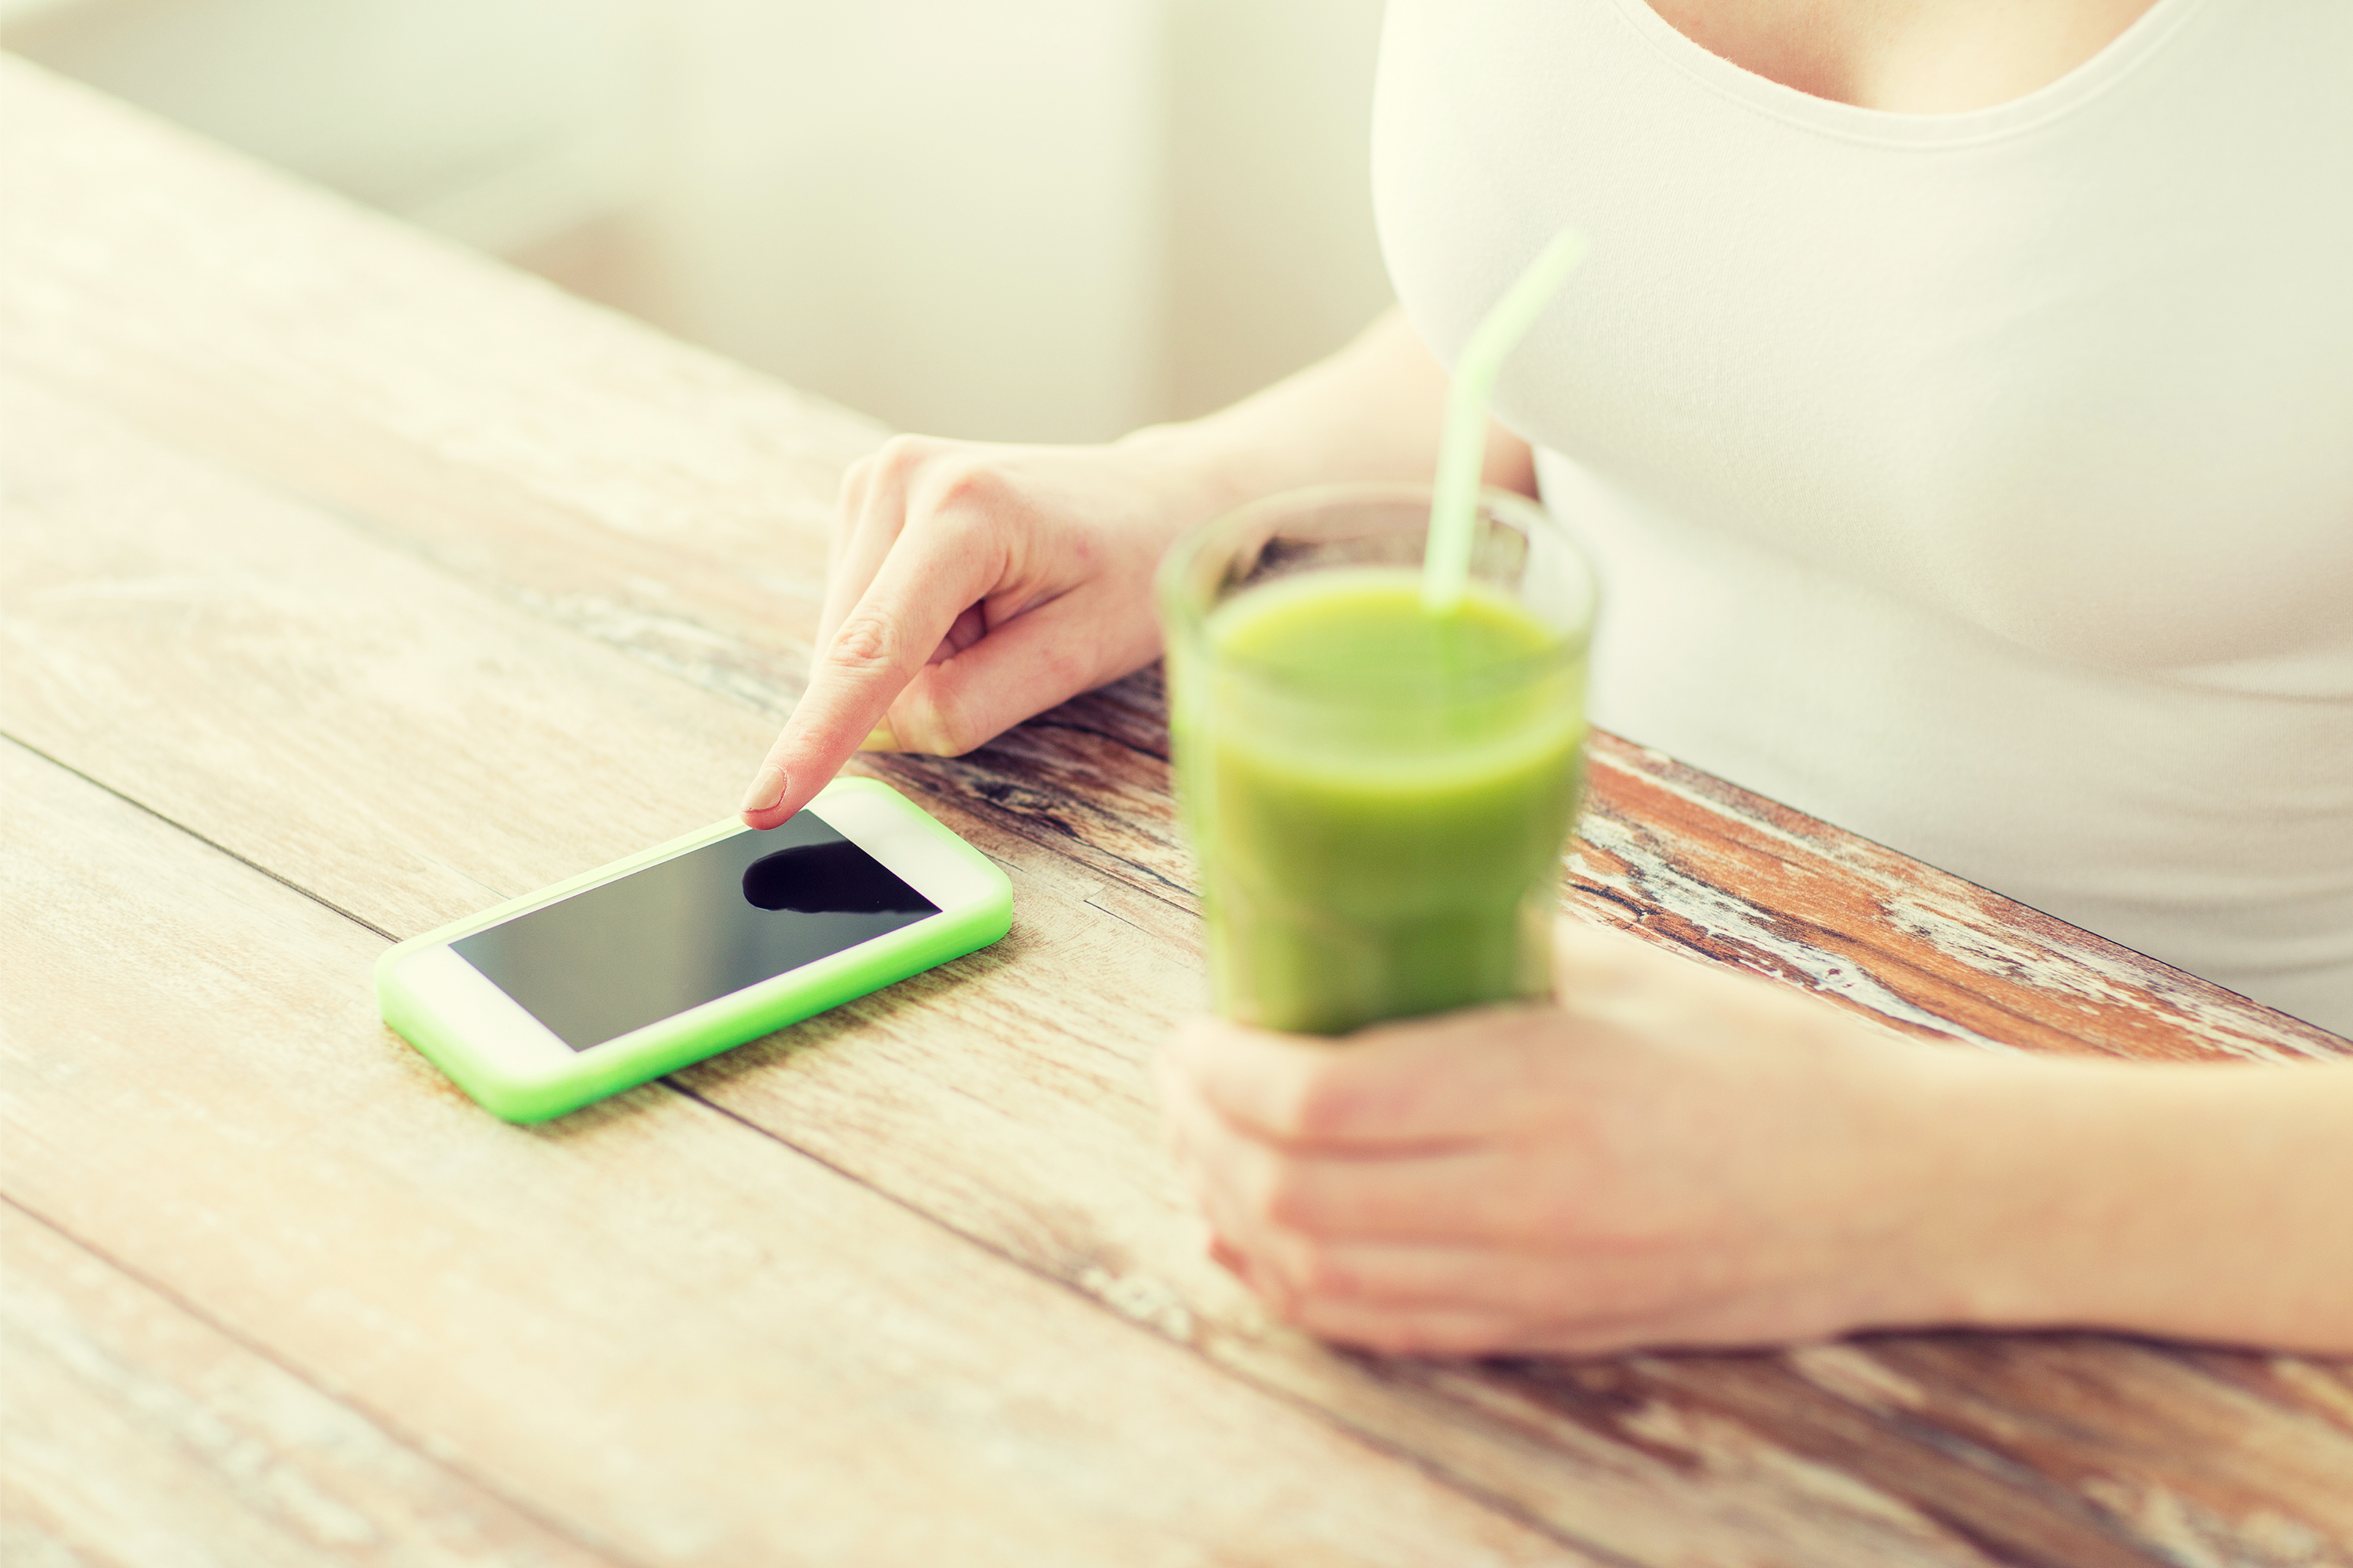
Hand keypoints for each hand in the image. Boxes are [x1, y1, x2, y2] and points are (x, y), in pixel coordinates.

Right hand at [740, 432, 1224, 826]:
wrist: (1156, 503)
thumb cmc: (1135, 571)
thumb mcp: (1077, 655)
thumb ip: (971, 704)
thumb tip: (876, 733)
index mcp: (963, 508)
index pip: (871, 650)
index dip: (816, 736)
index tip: (765, 804)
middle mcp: (900, 479)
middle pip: (853, 656)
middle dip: (916, 688)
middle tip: (1011, 645)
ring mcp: (874, 483)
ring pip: (849, 644)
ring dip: (914, 663)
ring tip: (998, 614)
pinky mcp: (865, 503)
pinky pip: (860, 619)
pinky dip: (909, 638)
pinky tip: (970, 603)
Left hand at [1156, 919, 1977, 1356]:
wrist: (1902, 1191)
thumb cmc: (1771, 1061)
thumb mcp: (1628, 973)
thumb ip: (1490, 953)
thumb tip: (1360, 935)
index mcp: (1546, 1088)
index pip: (1320, 1099)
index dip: (1219, 1070)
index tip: (1191, 1029)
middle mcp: (1526, 1201)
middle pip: (1292, 1192)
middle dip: (1199, 1134)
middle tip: (1177, 1079)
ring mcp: (1534, 1283)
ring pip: (1318, 1275)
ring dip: (1229, 1211)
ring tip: (1200, 1148)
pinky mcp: (1546, 1333)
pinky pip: (1379, 1330)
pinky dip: (1294, 1288)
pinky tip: (1256, 1241)